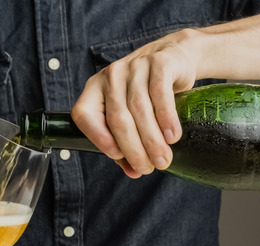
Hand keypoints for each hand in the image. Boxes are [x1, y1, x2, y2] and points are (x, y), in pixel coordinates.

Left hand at [72, 28, 201, 177]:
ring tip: (163, 159)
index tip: (118, 156)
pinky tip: (172, 136)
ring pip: (139, 109)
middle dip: (133, 149)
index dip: (98, 138)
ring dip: (152, 140)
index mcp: (95, 89)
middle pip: (117, 118)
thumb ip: (126, 143)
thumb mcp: (131, 114)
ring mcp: (135, 67)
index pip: (85, 115)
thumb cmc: (148, 93)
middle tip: (148, 168)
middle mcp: (111, 76)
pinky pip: (160, 93)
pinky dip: (166, 118)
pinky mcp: (159, 63)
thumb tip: (134, 172)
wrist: (175, 58)